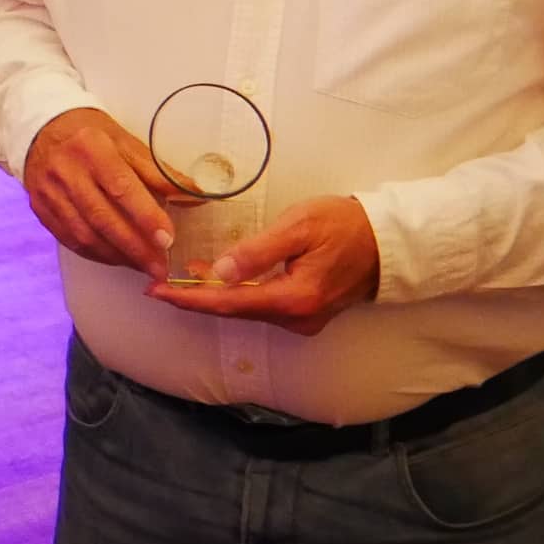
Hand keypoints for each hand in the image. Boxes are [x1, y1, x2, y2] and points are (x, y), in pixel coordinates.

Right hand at [23, 107, 188, 279]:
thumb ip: (158, 172)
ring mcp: (49, 192)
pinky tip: (118, 258)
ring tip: (144, 265)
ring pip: (85, 235)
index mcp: (92, 147)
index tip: (168, 240)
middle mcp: (66, 170)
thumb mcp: (125, 142)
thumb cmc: (90, 134)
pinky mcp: (40, 209)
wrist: (41, 130)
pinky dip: (97, 254)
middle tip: (161, 267)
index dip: (146, 217)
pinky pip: (70, 240)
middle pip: (102, 217)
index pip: (121, 187)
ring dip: (118, 256)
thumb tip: (196, 196)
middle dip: (135, 247)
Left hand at [148, 196, 379, 335]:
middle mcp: (297, 317)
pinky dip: (234, 294)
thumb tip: (219, 270)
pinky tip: (215, 278)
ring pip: (245, 309)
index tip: (156, 291)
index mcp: (293, 298)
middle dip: (193, 299)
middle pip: (232, 310)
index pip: (228, 302)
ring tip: (176, 279)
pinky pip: (260, 305)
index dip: (189, 298)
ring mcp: (303, 318)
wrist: (388, 241)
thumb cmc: (344, 225)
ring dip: (212, 296)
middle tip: (154, 285)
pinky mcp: (306, 311)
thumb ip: (258, 251)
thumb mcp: (298, 227)